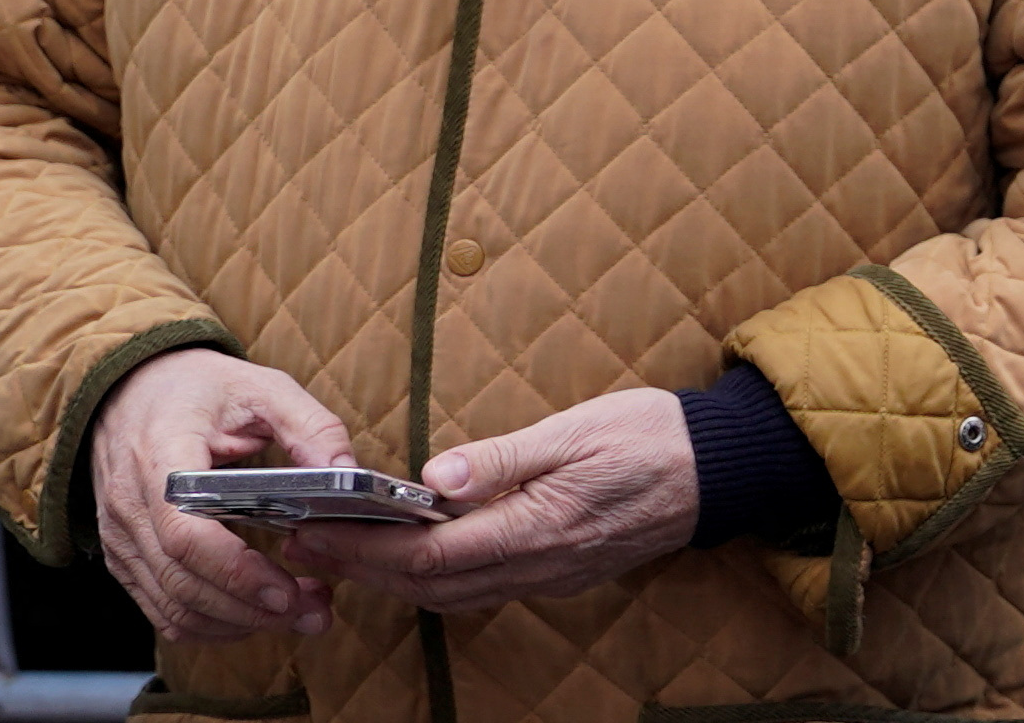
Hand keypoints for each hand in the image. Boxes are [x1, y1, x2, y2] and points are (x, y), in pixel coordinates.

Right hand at [92, 346, 359, 642]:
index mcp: (160, 458)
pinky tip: (257, 614)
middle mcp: (131, 507)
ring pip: (172, 607)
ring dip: (238, 623)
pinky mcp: (125, 559)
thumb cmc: (198, 388)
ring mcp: (121, 539)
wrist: (130, 393)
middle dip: (253, 610)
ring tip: (299, 613)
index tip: (287, 592)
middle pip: (184, 582)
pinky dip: (210, 623)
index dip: (237, 572)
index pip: (186, 535)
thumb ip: (310, 426)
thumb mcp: (261, 386)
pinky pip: (162, 608)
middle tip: (315, 614)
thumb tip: (348, 472)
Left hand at [273, 388, 699, 613]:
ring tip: (343, 553)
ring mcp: (550, 575)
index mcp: (536, 527)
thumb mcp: (577, 428)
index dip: (362, 548)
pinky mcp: (560, 572)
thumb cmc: (653, 436)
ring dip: (390, 578)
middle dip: (359, 567)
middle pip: (428, 583)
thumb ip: (504, 456)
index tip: (314, 529)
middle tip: (302, 544)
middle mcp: (538, 565)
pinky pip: (481, 589)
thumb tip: (433, 476)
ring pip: (450, 594)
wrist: (722, 469)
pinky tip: (415, 558)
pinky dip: (434, 579)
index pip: (427, 552)